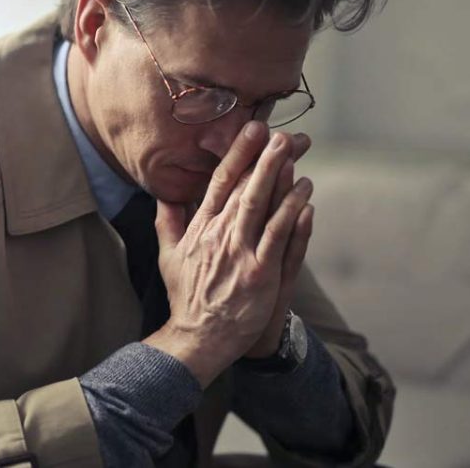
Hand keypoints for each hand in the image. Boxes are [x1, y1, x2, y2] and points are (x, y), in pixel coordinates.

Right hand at [143, 122, 313, 386]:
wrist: (198, 336)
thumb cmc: (187, 297)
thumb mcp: (168, 256)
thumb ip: (168, 222)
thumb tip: (164, 195)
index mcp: (200, 229)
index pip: (219, 183)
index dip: (237, 155)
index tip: (251, 131)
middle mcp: (219, 236)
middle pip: (244, 189)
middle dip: (263, 159)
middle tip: (281, 135)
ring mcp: (240, 255)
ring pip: (262, 208)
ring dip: (280, 180)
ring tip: (297, 158)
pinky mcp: (260, 274)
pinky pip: (279, 238)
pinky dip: (292, 215)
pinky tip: (305, 198)